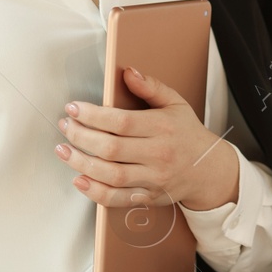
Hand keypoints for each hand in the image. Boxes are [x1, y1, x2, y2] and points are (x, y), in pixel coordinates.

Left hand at [54, 66, 239, 212]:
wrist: (208, 170)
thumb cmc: (187, 133)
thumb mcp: (176, 103)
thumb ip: (151, 87)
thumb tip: (127, 72)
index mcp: (163, 128)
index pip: (121, 122)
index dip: (93, 115)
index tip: (74, 108)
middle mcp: (158, 155)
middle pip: (111, 149)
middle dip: (81, 137)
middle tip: (65, 127)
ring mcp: (154, 179)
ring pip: (111, 175)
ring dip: (81, 163)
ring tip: (63, 151)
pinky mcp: (148, 197)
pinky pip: (117, 198)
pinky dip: (94, 192)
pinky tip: (79, 179)